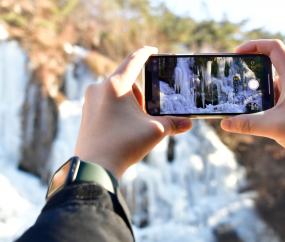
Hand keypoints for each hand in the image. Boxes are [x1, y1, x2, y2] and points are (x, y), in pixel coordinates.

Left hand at [74, 47, 191, 178]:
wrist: (95, 167)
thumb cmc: (124, 145)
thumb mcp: (154, 131)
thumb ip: (173, 123)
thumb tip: (189, 123)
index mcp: (115, 85)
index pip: (133, 60)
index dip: (145, 53)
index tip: (152, 51)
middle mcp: (98, 88)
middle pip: (126, 82)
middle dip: (140, 95)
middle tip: (147, 114)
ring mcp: (90, 101)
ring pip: (116, 94)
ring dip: (129, 103)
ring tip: (134, 124)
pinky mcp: (86, 113)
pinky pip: (106, 103)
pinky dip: (117, 110)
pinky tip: (122, 128)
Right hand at [221, 39, 284, 146]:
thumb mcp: (275, 126)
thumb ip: (248, 124)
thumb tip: (225, 123)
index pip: (274, 48)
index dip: (254, 45)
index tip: (237, 52)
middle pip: (267, 65)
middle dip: (249, 71)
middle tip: (233, 78)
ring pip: (268, 83)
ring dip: (252, 89)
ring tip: (238, 98)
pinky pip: (270, 95)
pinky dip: (258, 100)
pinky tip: (249, 111)